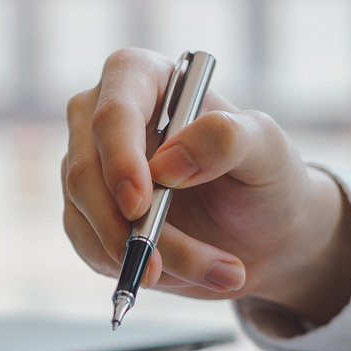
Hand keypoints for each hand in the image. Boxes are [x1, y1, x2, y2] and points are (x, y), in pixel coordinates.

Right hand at [62, 48, 350, 324]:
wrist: (262, 232)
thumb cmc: (265, 175)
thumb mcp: (267, 150)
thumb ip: (226, 139)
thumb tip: (168, 163)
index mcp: (141, 79)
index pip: (113, 111)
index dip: (119, 158)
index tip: (140, 205)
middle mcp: (100, 117)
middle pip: (84, 171)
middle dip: (124, 226)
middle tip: (163, 267)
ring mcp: (88, 168)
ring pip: (88, 219)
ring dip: (145, 256)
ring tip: (218, 271)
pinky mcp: (86, 214)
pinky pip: (90, 248)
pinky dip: (133, 270)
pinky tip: (180, 272)